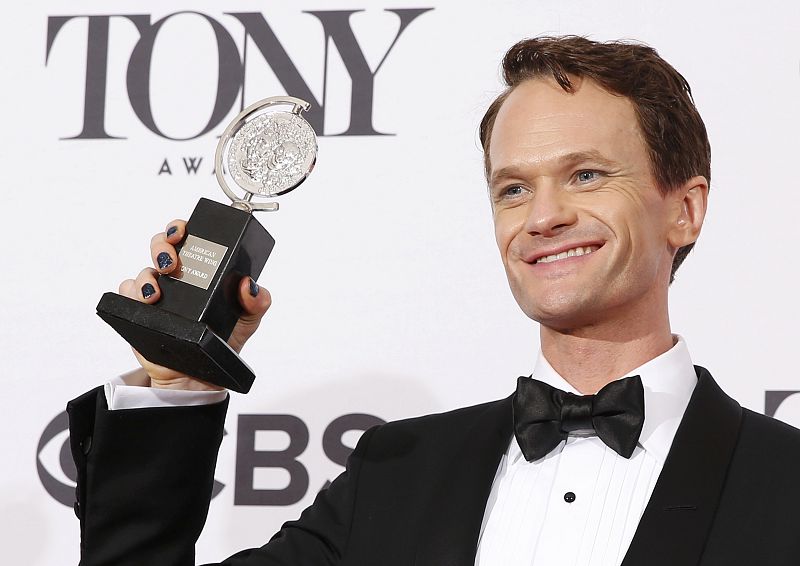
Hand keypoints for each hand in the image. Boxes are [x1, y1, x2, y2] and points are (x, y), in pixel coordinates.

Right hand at [117, 220, 271, 390]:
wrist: (199, 377)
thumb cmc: (223, 342)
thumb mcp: (247, 320)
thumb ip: (257, 302)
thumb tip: (250, 285)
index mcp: (202, 270)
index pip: (188, 237)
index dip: (181, 227)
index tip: (183, 232)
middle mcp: (177, 276)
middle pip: (160, 246)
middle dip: (161, 246)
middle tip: (171, 263)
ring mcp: (156, 292)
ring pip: (143, 270)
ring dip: (147, 276)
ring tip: (157, 292)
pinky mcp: (138, 311)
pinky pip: (127, 292)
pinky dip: (132, 293)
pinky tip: (145, 302)